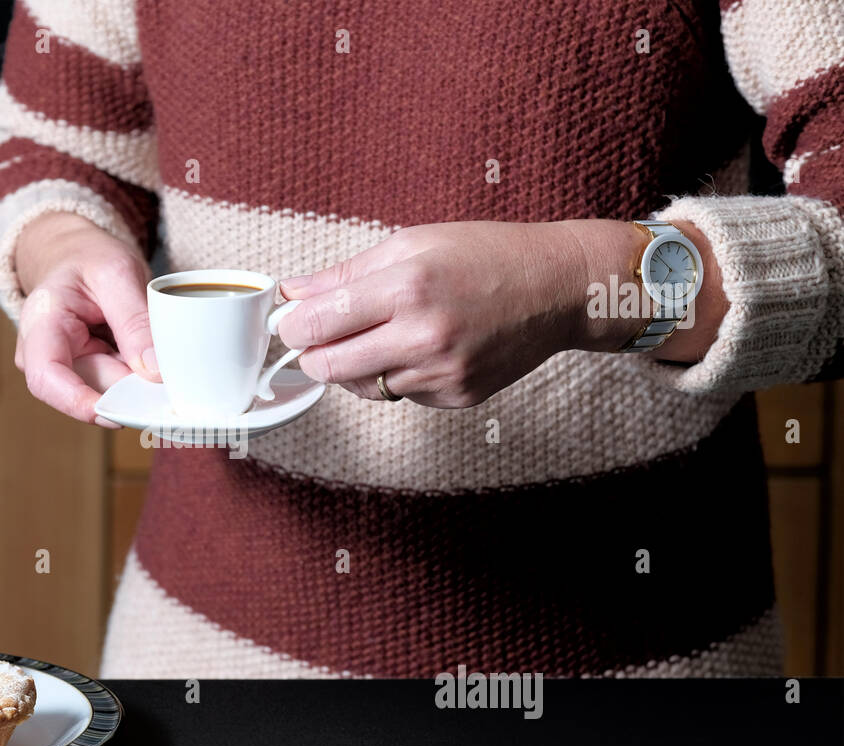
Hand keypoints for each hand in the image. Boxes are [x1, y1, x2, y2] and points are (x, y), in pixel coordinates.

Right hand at [12, 211, 158, 425]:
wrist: (78, 258)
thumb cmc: (90, 260)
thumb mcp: (117, 273)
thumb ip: (135, 321)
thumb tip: (153, 373)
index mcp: (41, 323)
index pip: (47, 378)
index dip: (79, 403)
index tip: (119, 414)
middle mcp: (42, 354)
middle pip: (90, 389)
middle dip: (131, 384)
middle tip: (166, 364)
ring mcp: (62, 369)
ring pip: (109, 393)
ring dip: (136, 378)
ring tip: (149, 343)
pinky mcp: (84, 377)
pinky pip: (117, 389)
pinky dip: (136, 377)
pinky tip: (142, 354)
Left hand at [276, 219, 718, 406]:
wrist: (558, 288)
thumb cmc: (485, 256)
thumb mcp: (412, 244)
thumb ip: (346, 274)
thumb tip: (292, 294)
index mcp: (406, 287)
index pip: (317, 325)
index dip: (293, 328)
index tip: (292, 324)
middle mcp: (423, 335)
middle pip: (328, 368)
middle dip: (314, 355)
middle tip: (320, 340)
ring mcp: (442, 372)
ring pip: (363, 388)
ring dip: (357, 367)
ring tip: (381, 335)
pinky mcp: (457, 396)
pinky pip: (402, 396)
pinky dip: (399, 376)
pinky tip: (421, 349)